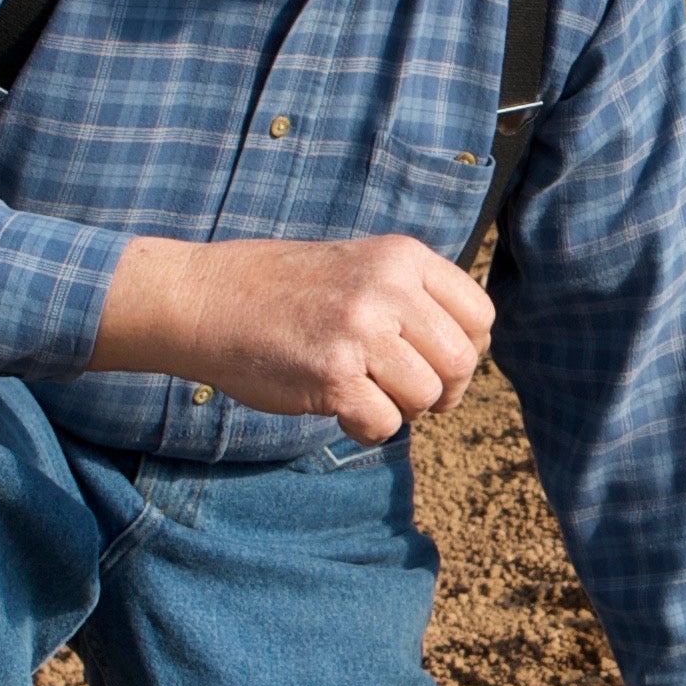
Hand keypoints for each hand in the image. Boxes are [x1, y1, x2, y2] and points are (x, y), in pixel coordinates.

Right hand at [88, 233, 492, 438]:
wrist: (205, 299)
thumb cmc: (283, 291)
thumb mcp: (360, 268)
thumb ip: (413, 297)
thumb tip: (468, 354)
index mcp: (402, 256)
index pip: (480, 314)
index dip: (468, 350)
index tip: (439, 363)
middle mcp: (388, 289)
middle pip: (461, 361)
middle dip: (444, 391)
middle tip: (411, 396)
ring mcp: (359, 332)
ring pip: (426, 396)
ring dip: (401, 409)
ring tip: (366, 394)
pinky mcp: (332, 376)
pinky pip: (384, 424)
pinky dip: (367, 429)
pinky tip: (339, 410)